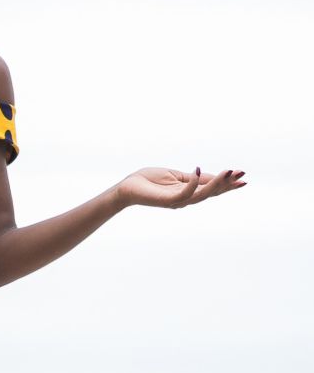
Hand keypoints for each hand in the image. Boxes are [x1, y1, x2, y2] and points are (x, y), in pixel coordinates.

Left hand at [115, 166, 245, 209]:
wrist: (128, 187)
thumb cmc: (150, 180)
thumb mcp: (178, 175)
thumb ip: (195, 177)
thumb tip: (215, 174)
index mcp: (189, 193)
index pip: (212, 190)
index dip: (228, 185)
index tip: (244, 177)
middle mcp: (186, 200)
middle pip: (211, 194)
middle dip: (227, 185)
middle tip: (241, 175)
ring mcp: (177, 201)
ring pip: (201, 195)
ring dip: (215, 184)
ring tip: (228, 172)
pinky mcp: (167, 201)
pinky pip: (184, 194)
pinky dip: (192, 183)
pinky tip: (197, 170)